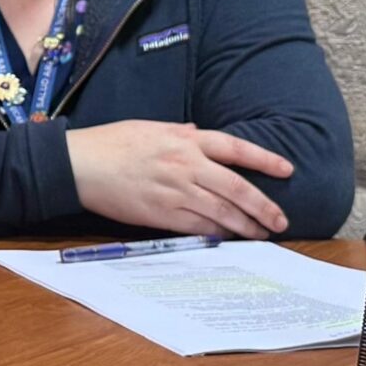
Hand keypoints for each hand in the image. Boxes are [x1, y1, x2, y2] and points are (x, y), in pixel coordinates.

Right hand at [67, 120, 294, 237]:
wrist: (78, 164)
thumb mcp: (150, 128)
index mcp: (185, 140)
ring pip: (221, 212)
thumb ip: (180, 132)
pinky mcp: (160, 213)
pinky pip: (196, 227)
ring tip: (260, 234)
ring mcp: (174, 191)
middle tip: (280, 220)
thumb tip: (200, 133)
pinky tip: (227, 238)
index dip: (265, 160)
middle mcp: (186, 165)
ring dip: (245, 225)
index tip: (287, 170)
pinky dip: (215, 233)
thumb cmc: (110, 143)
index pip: (236, 149)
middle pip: (237, 188)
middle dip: (263, 207)